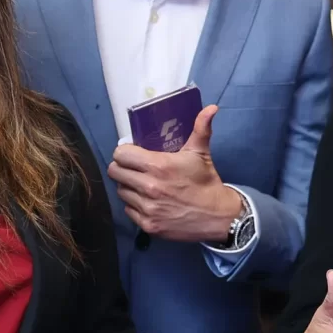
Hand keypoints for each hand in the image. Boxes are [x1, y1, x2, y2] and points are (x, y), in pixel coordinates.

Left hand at [109, 105, 243, 243]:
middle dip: (122, 168)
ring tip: (141, 184)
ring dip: (128, 186)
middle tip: (134, 168)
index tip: (133, 153)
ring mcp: (147, 208)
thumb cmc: (206, 181)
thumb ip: (201, 128)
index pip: (120, 155)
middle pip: (115, 172)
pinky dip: (135, 205)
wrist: (218, 216)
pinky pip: (128, 210)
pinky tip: (148, 201)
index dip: (124, 152)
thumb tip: (211, 107)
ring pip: (120, 191)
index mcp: (159, 165)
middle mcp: (149, 187)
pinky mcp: (148, 225)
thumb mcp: (201, 153)